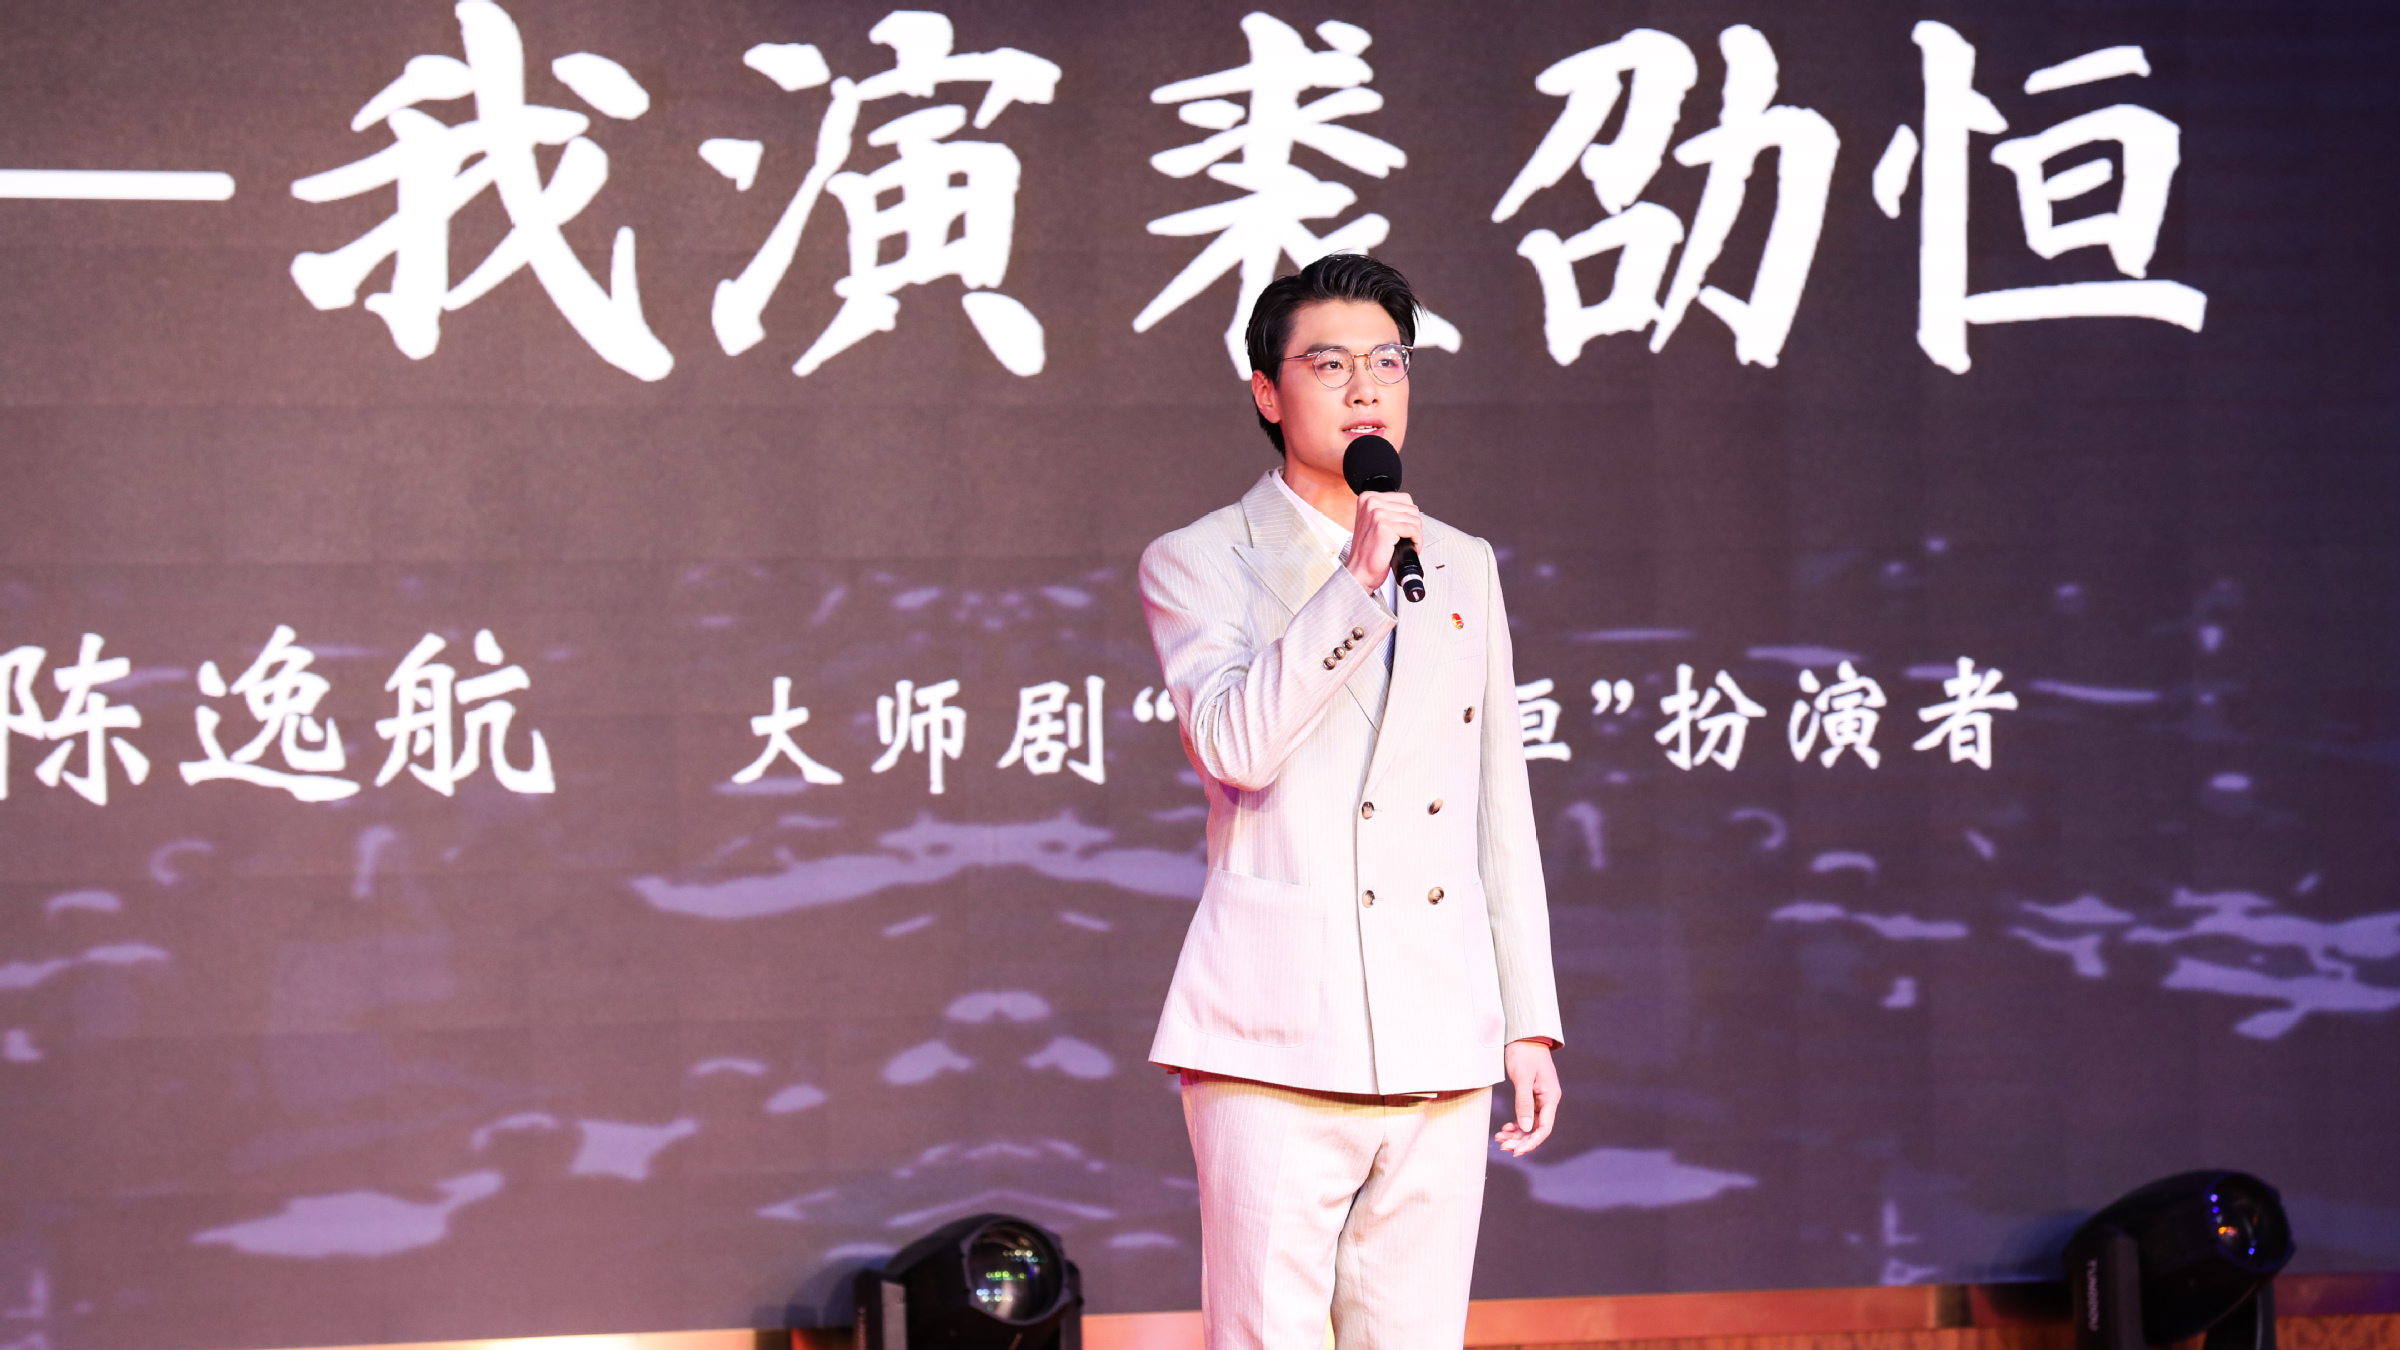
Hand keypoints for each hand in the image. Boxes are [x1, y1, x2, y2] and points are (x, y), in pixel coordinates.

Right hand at [1345, 490, 1420, 592]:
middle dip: (1414, 526)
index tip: (1404, 530)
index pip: (1405, 499)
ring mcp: (1377, 514)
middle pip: (1411, 508)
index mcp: (1368, 498)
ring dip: (1416, 535)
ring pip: (1414, 519)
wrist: (1360, 570)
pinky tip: (1410, 548)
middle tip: (1408, 539)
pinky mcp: (1384, 527)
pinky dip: (1417, 541)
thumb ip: (1389, 510)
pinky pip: (1413, 530)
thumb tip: (1411, 509)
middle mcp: (1371, 502)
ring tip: (1408, 545)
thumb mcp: (1374, 521)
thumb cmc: (1368, 550)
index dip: (1409, 516)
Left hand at [1494, 1039, 1559, 1155]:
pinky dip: (1516, 1124)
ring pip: (1530, 1124)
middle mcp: (1548, 1100)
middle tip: (1502, 1147)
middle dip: (1520, 1140)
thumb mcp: (1522, 1078)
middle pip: (1536, 1129)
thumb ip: (1524, 1103)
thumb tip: (1525, 1127)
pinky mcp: (1532, 1095)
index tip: (1516, 1151)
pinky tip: (1505, 1129)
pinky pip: (1526, 1116)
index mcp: (1550, 1097)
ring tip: (1499, 1139)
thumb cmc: (1524, 1053)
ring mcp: (1540, 1099)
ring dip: (1516, 1134)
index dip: (1531, 1142)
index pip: (1543, 1128)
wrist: (1524, 1035)